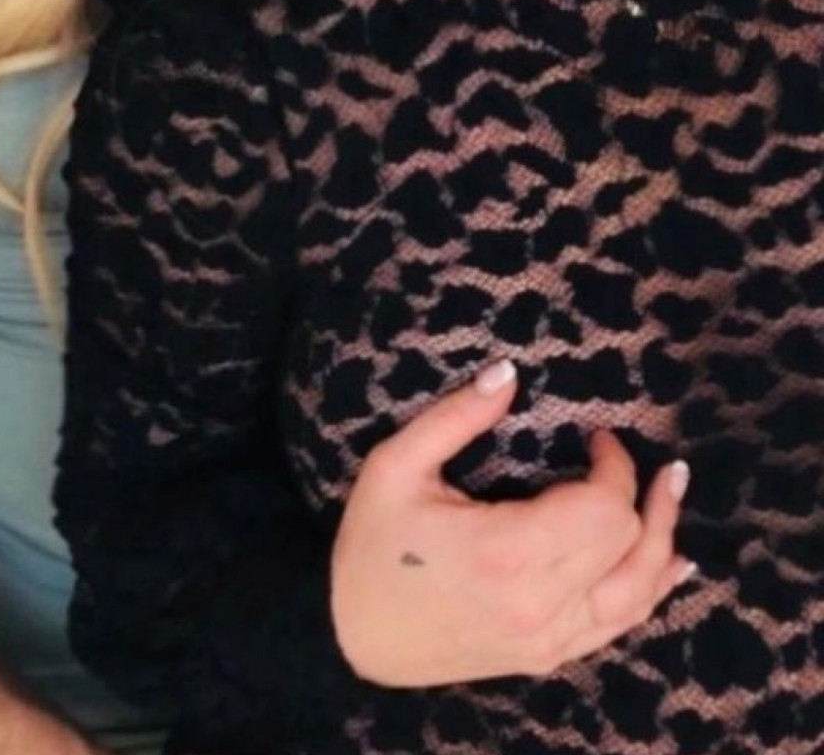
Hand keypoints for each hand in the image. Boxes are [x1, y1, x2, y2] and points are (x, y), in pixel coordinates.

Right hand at [331, 358, 691, 687]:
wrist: (354, 638)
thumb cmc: (372, 546)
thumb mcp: (396, 465)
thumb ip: (456, 416)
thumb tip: (510, 371)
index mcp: (507, 553)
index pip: (602, 510)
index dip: (614, 467)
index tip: (597, 435)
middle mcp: (539, 605)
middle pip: (629, 546)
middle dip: (642, 495)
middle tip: (635, 456)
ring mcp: (548, 639)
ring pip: (638, 593)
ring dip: (663, 540)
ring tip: (673, 492)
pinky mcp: (546, 656)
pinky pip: (619, 626)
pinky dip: (653, 592)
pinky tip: (673, 564)